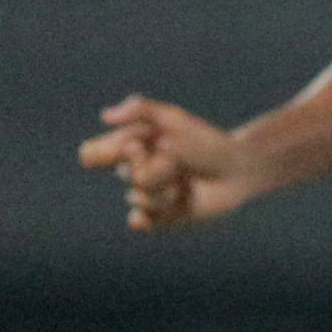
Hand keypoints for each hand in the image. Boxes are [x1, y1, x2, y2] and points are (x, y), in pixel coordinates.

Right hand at [76, 96, 258, 231]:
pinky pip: (140, 222)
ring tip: (187, 183)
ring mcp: (146, 196)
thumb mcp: (174, 118)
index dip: (106, 152)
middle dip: (154, 166)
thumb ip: (141, 109)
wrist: (238, 170)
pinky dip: (146, 218)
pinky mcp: (160, 218)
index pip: (92, 153)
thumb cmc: (206, 142)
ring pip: (139, 198)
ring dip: (166, 189)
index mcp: (128, 147)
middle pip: (125, 174)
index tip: (137, 146)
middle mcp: (133, 172)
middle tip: (177, 163)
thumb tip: (105, 116)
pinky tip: (153, 215)